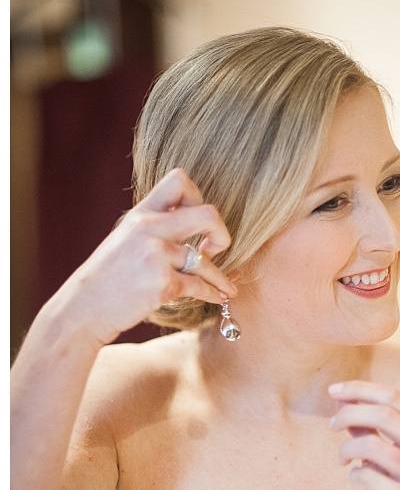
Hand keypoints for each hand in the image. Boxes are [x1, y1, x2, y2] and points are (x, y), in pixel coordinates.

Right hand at [62, 168, 234, 345]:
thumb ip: (154, 227)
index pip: (179, 180)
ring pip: (206, 261)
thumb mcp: (125, 239)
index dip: (198, 198)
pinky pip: (200, 286)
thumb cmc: (108, 277)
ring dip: (221, 278)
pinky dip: (213, 294)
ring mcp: (156, 256)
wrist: (82, 309)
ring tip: (228, 288)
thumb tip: (190, 219)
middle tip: (217, 249)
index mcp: (141, 215)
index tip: (196, 224)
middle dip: (222, 233)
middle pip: (208, 214)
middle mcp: (149, 230)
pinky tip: (218, 297)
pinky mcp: (163, 284)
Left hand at [328, 380, 399, 489]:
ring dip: (347, 448)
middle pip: (385, 413)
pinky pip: (367, 477)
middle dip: (349, 413)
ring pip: (372, 444)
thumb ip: (371, 431)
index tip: (335, 391)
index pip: (395, 397)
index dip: (361, 389)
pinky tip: (358, 480)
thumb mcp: (388, 460)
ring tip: (343, 458)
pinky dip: (354, 474)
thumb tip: (343, 402)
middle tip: (331, 424)